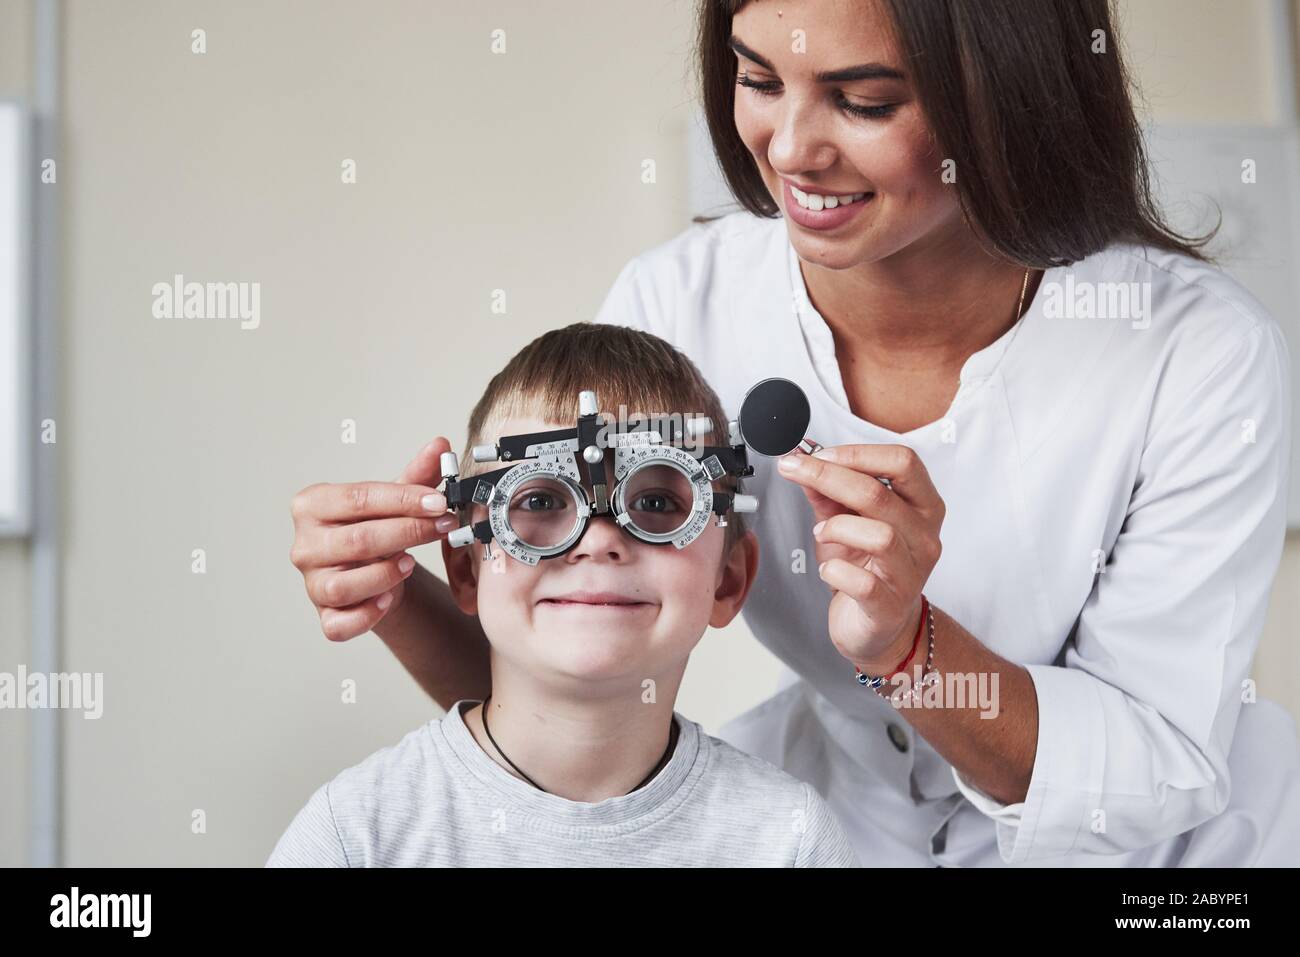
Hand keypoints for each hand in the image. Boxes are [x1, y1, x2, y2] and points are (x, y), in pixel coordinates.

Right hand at [289, 438, 457, 640]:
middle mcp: (305, 544)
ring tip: (411, 563)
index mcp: (314, 505)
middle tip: (443, 527)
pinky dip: (367, 615)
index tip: (439, 502)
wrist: (371, 573)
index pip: (359, 498)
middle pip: (358, 540)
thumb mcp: (393, 500)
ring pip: (345, 584)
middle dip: (408, 532)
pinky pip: (340, 623)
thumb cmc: (375, 530)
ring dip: (385, 574)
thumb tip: (440, 445)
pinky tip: (388, 600)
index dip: (403, 500)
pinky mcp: (324, 616)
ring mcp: (311, 583)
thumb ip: (416, 475)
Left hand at [777, 444, 944, 673]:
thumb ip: (827, 493)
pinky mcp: (890, 606)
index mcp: (922, 506)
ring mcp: (911, 573)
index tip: (817, 454)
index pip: (903, 462)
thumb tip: (802, 460)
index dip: (857, 453)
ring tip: (821, 534)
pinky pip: (863, 582)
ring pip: (879, 535)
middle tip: (794, 470)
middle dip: (829, 476)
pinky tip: (827, 570)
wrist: (878, 627)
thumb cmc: (867, 568)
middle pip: (881, 494)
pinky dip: (835, 570)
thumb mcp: (845, 522)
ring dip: (838, 528)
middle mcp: (925, 537)